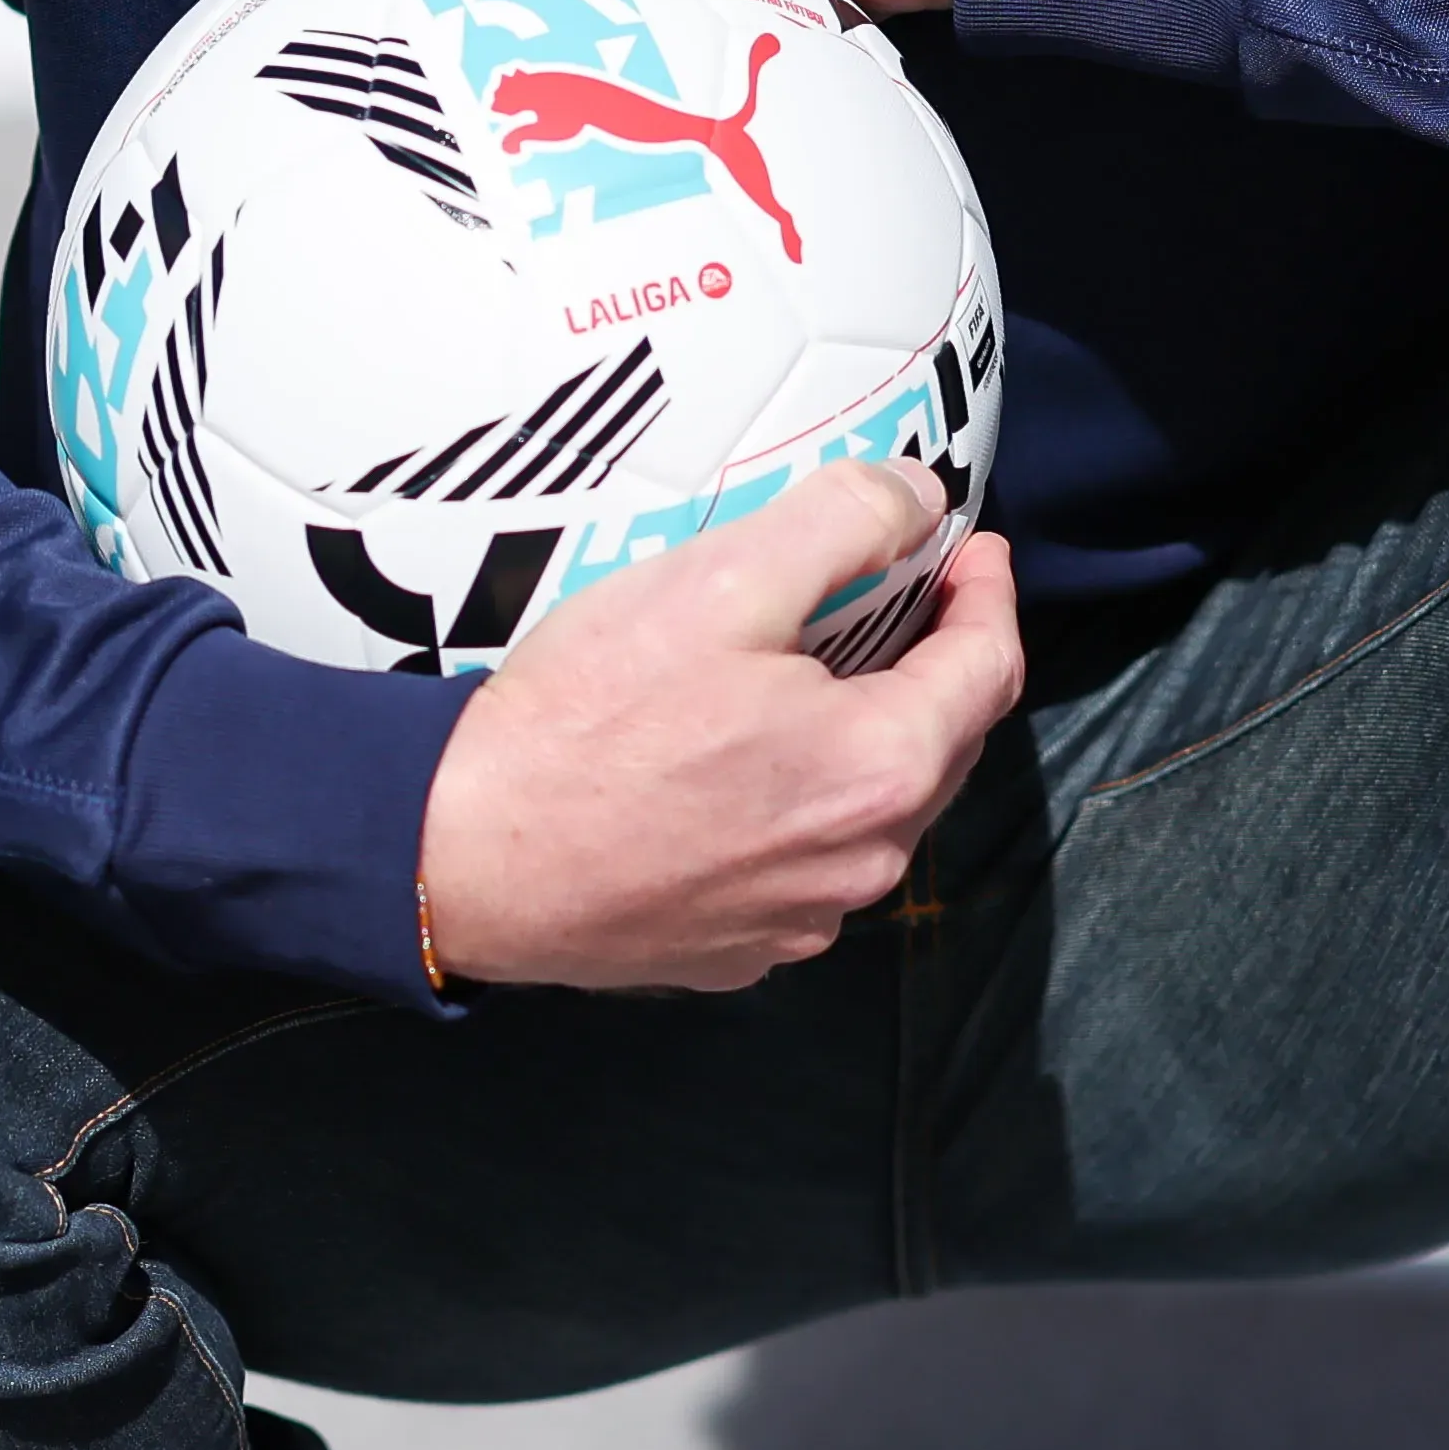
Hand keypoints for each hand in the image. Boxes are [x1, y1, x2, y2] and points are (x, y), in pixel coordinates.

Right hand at [411, 454, 1026, 993]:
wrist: (460, 855)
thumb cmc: (584, 721)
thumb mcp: (718, 580)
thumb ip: (841, 522)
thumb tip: (916, 496)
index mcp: (879, 768)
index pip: (988, 669)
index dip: (988, 596)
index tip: (970, 549)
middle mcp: (861, 863)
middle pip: (942, 747)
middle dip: (938, 665)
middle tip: (907, 599)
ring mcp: (800, 920)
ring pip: (874, 814)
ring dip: (871, 739)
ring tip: (822, 676)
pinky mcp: (739, 952)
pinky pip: (804, 868)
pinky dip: (804, 807)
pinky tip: (747, 766)